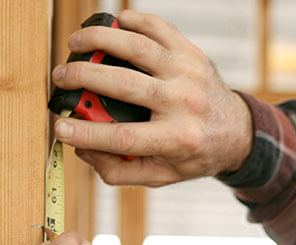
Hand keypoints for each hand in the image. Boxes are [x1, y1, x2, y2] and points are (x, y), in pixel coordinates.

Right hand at [52, 10, 253, 186]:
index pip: (123, 137)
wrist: (237, 131)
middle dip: (82, 78)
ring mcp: (189, 73)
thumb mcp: (162, 174)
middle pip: (124, 84)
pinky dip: (131, 20)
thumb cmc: (194, 153)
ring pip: (138, 47)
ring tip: (75, 43)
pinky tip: (111, 25)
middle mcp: (185, 104)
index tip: (58, 127)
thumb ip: (120, 171)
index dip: (85, 134)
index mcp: (178, 139)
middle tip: (59, 78)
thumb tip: (82, 150)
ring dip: (99, 39)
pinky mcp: (191, 53)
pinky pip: (157, 27)